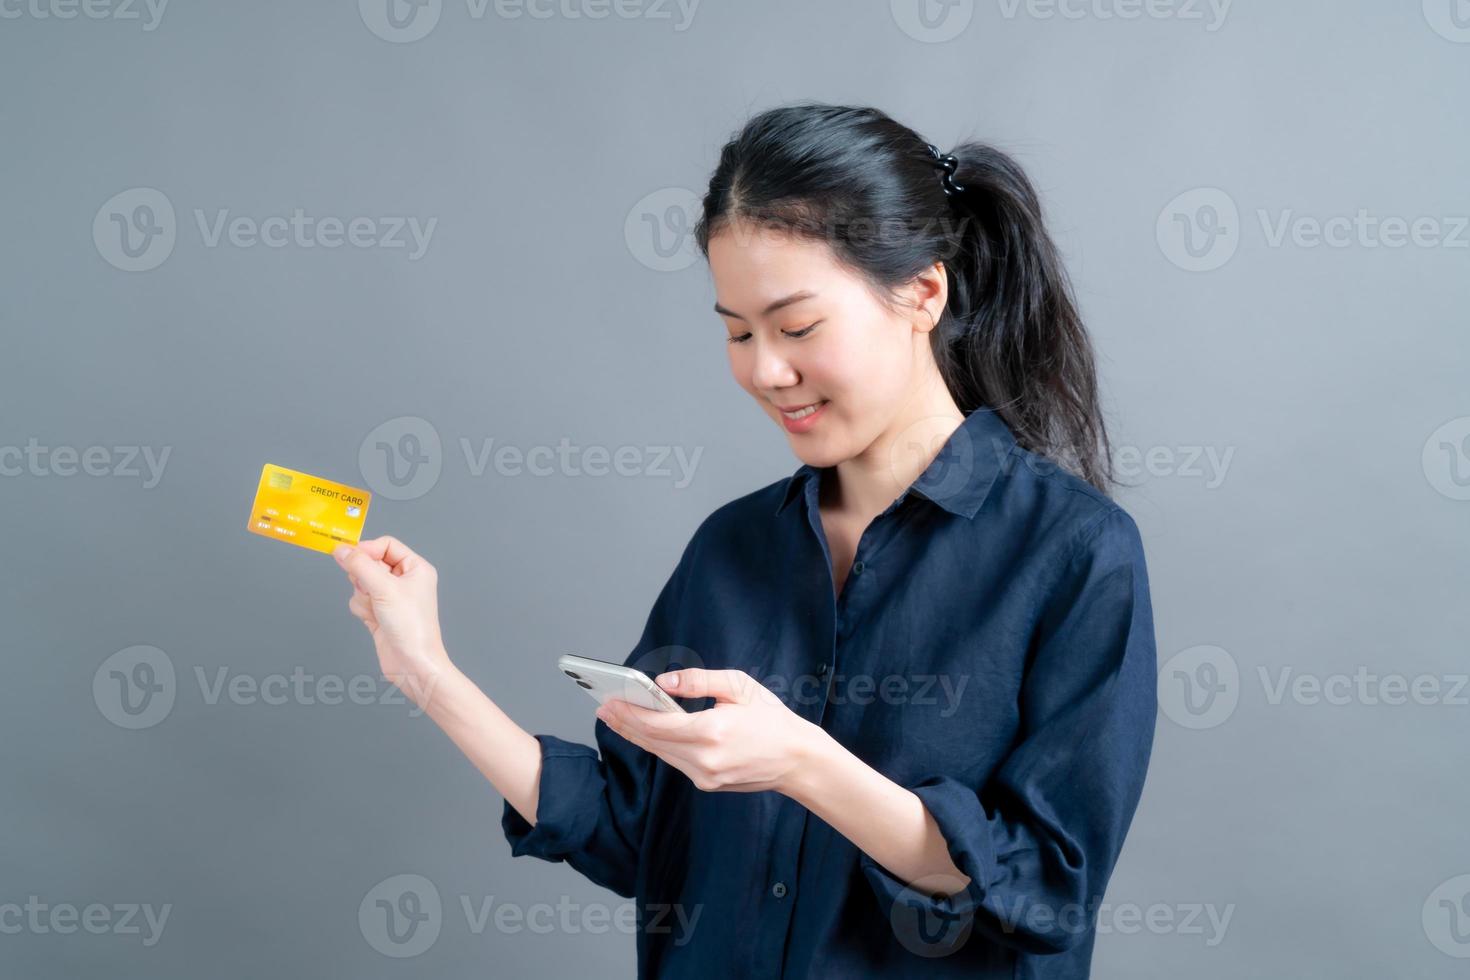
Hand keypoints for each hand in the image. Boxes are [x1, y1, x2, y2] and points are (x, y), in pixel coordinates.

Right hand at [334, 536, 453, 709]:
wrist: (412, 665)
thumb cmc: (411, 626)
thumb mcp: (384, 588)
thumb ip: (360, 566)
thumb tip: (340, 550)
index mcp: (416, 568)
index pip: (386, 545)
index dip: (367, 549)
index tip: (348, 557)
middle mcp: (405, 580)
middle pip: (370, 563)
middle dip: (364, 577)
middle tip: (370, 590)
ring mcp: (391, 598)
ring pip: (361, 583)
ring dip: (362, 596)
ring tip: (377, 610)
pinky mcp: (379, 613)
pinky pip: (359, 601)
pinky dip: (362, 609)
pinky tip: (374, 621)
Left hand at [595, 668, 824, 795]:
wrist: (798, 760)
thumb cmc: (771, 718)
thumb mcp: (739, 686)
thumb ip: (698, 681)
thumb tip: (662, 683)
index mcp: (712, 732)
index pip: (657, 724)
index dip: (629, 712)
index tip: (609, 701)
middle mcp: (704, 760)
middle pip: (652, 741)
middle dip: (625, 723)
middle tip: (603, 707)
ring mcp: (705, 776)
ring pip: (661, 754)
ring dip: (637, 735)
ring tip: (617, 718)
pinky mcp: (707, 784)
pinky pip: (675, 761)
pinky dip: (658, 745)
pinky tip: (646, 732)